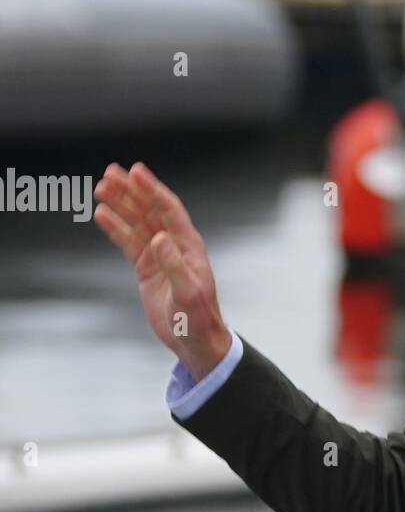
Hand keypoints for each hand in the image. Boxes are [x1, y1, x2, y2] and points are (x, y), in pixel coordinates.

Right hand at [93, 161, 232, 381]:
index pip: (168, 210)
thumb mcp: (187, 293)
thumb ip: (173, 265)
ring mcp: (159, 255)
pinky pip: (128, 242)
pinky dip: (115, 228)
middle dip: (131, 191)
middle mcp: (174, 245)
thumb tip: (159, 239)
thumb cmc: (197, 318)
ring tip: (101, 187)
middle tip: (110, 172)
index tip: (135, 171)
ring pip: (136, 223)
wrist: (193, 340)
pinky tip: (101, 215)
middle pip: (149, 210)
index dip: (152, 189)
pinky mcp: (146, 268)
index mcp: (189, 246)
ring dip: (120, 205)